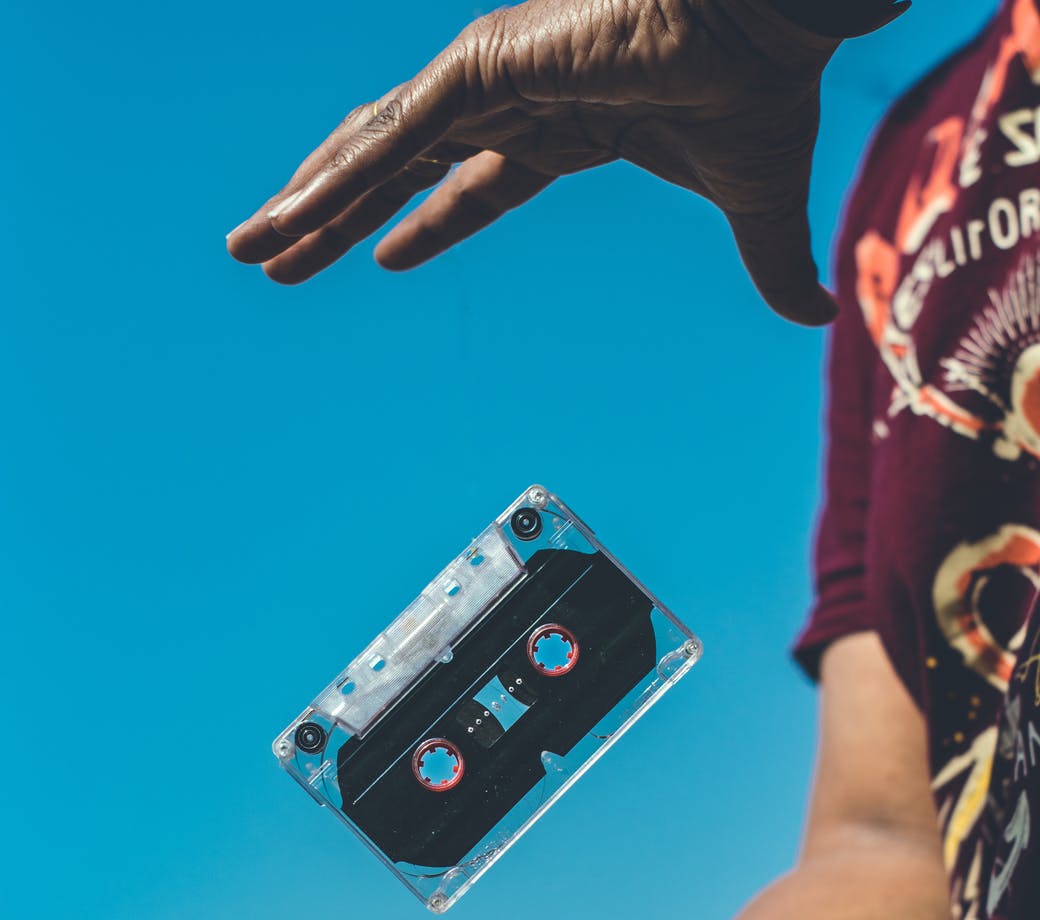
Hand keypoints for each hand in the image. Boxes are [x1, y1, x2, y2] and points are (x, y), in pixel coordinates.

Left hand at [226, 0, 857, 321]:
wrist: (777, 17)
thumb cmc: (768, 88)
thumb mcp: (755, 206)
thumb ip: (768, 265)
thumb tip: (816, 317)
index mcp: (563, 129)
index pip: (470, 187)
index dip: (421, 223)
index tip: (378, 254)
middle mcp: (512, 100)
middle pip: (398, 170)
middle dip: (334, 215)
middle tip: (275, 254)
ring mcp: (492, 80)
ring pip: (375, 150)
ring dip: (310, 200)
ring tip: (251, 246)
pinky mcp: (489, 66)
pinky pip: (395, 136)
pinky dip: (341, 177)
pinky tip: (292, 214)